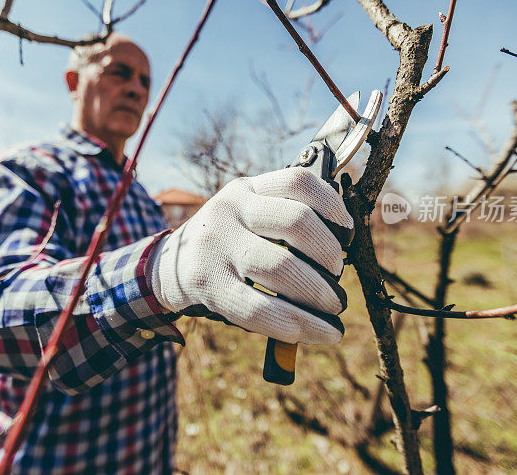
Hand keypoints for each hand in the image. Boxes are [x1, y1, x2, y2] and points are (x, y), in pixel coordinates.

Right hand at [150, 167, 352, 344]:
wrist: (168, 267)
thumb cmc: (227, 244)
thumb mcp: (246, 215)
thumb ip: (283, 217)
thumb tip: (344, 245)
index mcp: (246, 189)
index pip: (298, 181)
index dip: (333, 204)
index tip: (348, 230)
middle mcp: (229, 210)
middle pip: (297, 222)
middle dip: (330, 254)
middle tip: (338, 276)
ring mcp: (216, 246)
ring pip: (282, 267)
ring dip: (319, 292)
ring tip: (333, 306)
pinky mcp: (208, 284)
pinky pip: (259, 308)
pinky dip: (298, 325)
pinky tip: (321, 334)